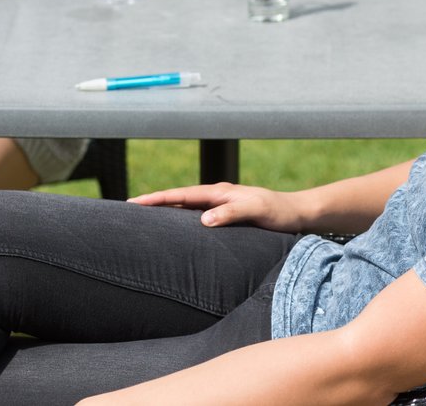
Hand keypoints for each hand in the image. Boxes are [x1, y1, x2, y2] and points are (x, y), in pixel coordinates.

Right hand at [130, 183, 307, 231]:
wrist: (299, 214)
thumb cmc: (279, 212)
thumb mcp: (256, 210)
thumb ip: (231, 213)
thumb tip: (203, 219)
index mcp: (219, 192)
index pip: (180, 195)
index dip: (156, 199)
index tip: (133, 204)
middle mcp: (217, 197)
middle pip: (177, 199)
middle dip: (153, 203)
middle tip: (126, 212)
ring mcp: (221, 206)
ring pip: (185, 208)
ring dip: (165, 212)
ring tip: (143, 222)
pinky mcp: (226, 217)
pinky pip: (196, 217)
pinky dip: (180, 221)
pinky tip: (175, 232)